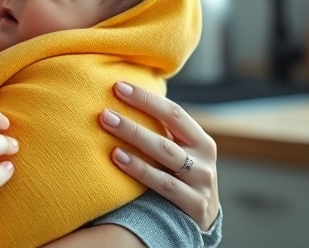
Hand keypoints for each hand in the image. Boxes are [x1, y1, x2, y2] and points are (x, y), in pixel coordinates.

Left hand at [99, 81, 219, 229]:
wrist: (199, 221)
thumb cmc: (179, 177)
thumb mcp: (179, 153)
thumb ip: (161, 132)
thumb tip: (122, 98)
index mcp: (200, 140)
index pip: (173, 112)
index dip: (146, 98)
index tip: (118, 86)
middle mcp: (204, 159)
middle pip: (166, 133)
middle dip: (133, 118)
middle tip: (104, 111)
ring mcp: (201, 182)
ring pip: (164, 155)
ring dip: (134, 137)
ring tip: (107, 125)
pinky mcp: (193, 204)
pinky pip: (163, 184)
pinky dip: (139, 169)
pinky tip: (117, 158)